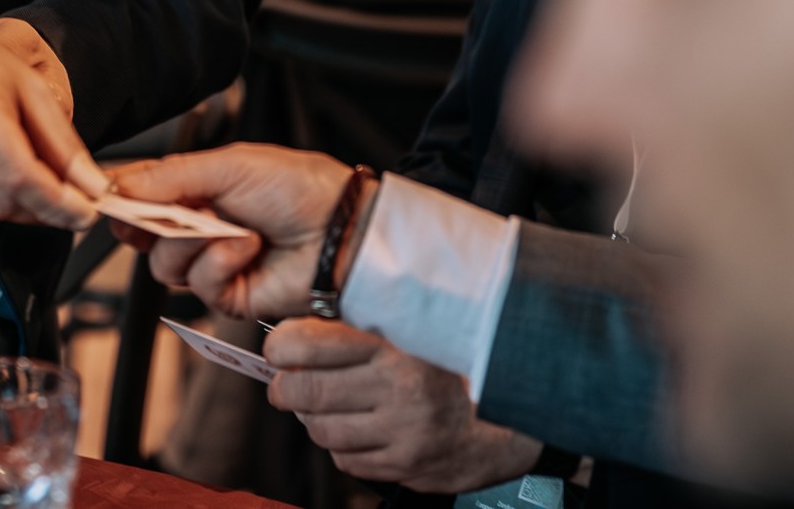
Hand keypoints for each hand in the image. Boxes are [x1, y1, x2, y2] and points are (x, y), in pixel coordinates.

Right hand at [0, 0, 101, 228]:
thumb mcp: (27, 85)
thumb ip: (63, 142)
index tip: (86, 214)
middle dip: (39, 202)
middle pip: (4, 201)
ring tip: (8, 157)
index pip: (20, 177)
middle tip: (55, 182)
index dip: (59, 204)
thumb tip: (94, 188)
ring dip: (9, 200)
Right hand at [110, 144, 356, 319]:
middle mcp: (200, 225)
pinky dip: (219, 264)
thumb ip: (172, 176)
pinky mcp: (229, 294)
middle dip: (149, 223)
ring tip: (228, 228)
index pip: (143, 191)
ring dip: (193, 243)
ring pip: (163, 264)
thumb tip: (120, 185)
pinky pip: (199, 285)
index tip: (104, 195)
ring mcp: (212, 261)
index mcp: (198, 187)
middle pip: (143, 232)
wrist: (341, 230)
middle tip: (163, 212)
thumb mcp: (230, 166)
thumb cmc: (298, 187)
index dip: (121, 196)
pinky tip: (247, 248)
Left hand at [267, 320, 543, 492]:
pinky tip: (357, 430)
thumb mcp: (413, 332)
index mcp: (395, 346)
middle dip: (282, 388)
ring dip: (312, 419)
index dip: (280, 347)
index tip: (279, 348)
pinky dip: (340, 446)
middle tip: (283, 382)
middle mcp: (398, 390)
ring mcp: (403, 433)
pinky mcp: (408, 466)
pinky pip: (347, 460)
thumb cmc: (454, 366)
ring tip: (325, 406)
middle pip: (303, 393)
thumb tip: (297, 328)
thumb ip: (361, 328)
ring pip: (320, 431)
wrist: (514, 413)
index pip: (308, 343)